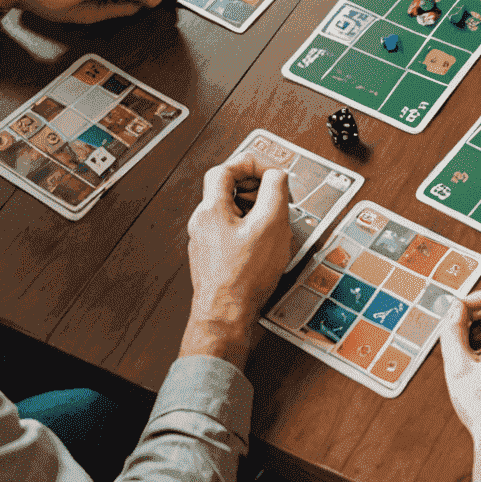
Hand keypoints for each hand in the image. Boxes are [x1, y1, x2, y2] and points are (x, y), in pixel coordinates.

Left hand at [181, 156, 291, 368]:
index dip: (250, 164)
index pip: (225, 169)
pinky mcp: (212, 259)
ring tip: (273, 223)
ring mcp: (205, 242)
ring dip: (253, 210)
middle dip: (254, 188)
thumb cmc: (243, 278)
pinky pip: (230, 232)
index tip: (270, 171)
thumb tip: (277, 175)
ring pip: (231, 212)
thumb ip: (275, 191)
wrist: (225, 317)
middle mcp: (203, 223)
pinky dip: (248, 229)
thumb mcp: (271, 224)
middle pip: (227, 189)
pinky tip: (264, 245)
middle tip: (274, 196)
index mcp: (211, 209)